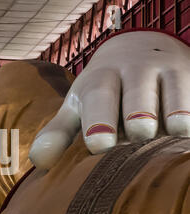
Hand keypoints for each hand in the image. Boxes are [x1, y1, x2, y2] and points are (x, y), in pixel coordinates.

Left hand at [29, 30, 189, 169]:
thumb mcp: (78, 107)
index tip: (99, 144)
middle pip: (137, 96)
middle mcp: (134, 72)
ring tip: (173, 131)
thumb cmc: (102, 92)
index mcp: (100, 80)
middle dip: (137, 116)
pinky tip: (185, 133)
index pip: (98, 98)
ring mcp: (167, 73)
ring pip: (174, 95)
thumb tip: (38, 163)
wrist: (140, 50)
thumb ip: (58, 133)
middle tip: (137, 133)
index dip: (99, 121)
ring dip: (173, 116)